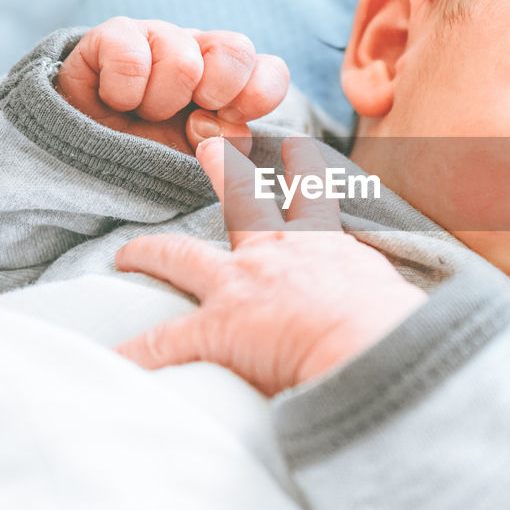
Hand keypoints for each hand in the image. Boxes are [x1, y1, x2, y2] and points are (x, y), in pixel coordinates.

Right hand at [55, 17, 289, 153]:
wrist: (84, 150)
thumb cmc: (149, 152)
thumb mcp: (195, 159)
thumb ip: (224, 145)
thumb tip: (225, 126)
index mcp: (230, 80)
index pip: (270, 70)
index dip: (258, 96)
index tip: (230, 119)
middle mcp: (200, 50)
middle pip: (237, 48)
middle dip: (215, 94)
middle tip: (187, 116)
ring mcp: (158, 36)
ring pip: (184, 60)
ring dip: (161, 103)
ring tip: (144, 113)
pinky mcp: (113, 34)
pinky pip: (131, 58)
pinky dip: (123, 92)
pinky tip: (116, 100)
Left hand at [113, 136, 427, 393]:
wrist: (370, 346)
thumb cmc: (394, 329)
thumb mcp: (393, 298)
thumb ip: (382, 295)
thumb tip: (402, 316)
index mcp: (324, 246)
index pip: (314, 199)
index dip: (305, 172)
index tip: (297, 149)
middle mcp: (275, 254)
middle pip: (243, 202)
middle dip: (224, 174)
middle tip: (210, 148)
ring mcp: (239, 287)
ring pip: (181, 257)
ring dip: (148, 253)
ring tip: (126, 252)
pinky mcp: (215, 329)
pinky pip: (160, 342)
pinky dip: (132, 353)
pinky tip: (107, 361)